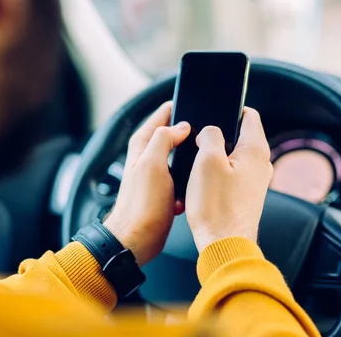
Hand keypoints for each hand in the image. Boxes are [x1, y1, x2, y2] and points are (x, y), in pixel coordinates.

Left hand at [103, 102, 190, 266]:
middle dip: (186, 131)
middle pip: (170, 135)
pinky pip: (181, 179)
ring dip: (189, 158)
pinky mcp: (163, 192)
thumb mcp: (152, 165)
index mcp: (141, 147)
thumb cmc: (141, 205)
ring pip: (177, 158)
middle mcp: (146, 158)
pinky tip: (193, 186)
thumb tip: (180, 126)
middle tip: (203, 127)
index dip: (174, 108)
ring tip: (203, 155)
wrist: (137, 239)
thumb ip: (163, 140)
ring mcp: (155, 175)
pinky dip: (188, 181)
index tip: (190, 101)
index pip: (159, 117)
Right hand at [185, 107, 272, 252]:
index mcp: (256, 150)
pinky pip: (231, 175)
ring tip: (198, 167)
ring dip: (215, 157)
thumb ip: (209, 136)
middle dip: (218, 135)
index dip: (230, 109)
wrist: (222, 244)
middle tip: (198, 143)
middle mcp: (261, 165)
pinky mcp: (245, 196)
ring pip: (233, 157)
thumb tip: (209, 132)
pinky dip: (217, 174)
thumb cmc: (215, 206)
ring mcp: (255, 182)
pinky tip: (203, 184)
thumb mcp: (206, 160)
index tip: (213, 113)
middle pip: (239, 136)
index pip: (250, 115)